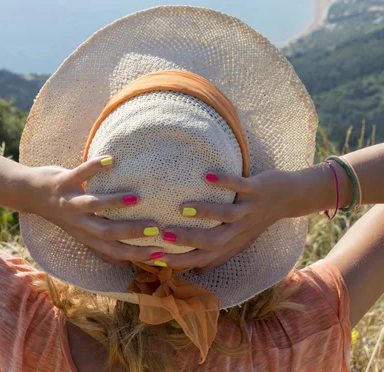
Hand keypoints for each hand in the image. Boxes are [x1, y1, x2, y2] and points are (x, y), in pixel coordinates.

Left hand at [23, 156, 160, 266]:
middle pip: (106, 232)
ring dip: (113, 203)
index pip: (114, 250)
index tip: (161, 254)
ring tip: (135, 197)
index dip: (136, 254)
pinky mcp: (61, 183)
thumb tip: (126, 264)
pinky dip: (94, 168)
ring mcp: (68, 203)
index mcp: (86, 236)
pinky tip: (111, 160)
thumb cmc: (63, 212)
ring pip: (92, 206)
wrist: (28, 194)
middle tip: (156, 227)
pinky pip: (79, 174)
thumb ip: (102, 246)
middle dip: (131, 232)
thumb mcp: (81, 233)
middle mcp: (78, 223)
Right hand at [159, 169, 294, 273]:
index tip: (155, 258)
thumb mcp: (241, 240)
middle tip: (163, 234)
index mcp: (233, 243)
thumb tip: (196, 270)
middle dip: (188, 239)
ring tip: (182, 207)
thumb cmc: (259, 218)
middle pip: (213, 241)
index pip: (203, 257)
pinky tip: (207, 176)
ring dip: (205, 212)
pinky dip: (225, 182)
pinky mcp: (257, 190)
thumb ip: (219, 254)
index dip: (180, 260)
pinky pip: (240, 186)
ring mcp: (249, 210)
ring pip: (226, 215)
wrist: (291, 198)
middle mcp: (240, 230)